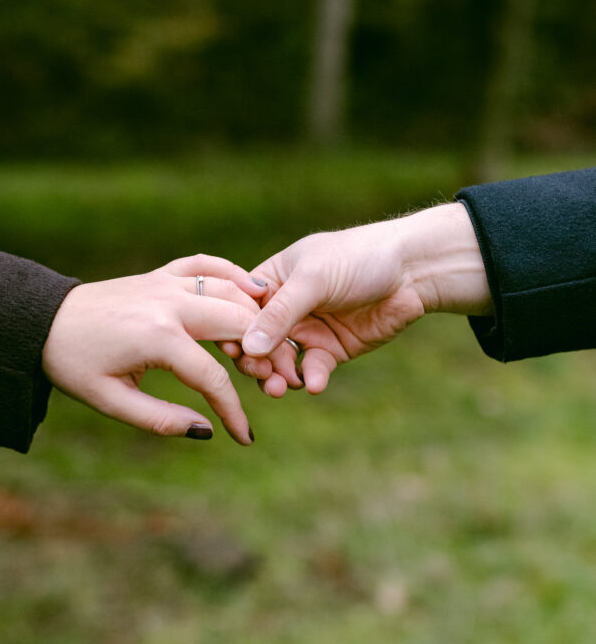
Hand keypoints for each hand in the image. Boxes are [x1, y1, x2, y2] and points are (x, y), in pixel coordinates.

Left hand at [42, 255, 268, 443]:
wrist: (43, 320)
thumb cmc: (73, 364)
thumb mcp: (112, 401)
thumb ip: (160, 419)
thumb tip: (206, 431)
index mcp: (158, 338)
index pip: (213, 378)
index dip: (234, 411)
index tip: (245, 437)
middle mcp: (169, 304)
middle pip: (239, 325)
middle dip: (263, 356)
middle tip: (273, 383)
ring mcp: (167, 283)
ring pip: (231, 292)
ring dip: (254, 319)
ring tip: (264, 351)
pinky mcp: (162, 274)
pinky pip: (207, 265)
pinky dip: (234, 274)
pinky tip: (253, 289)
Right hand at [236, 203, 491, 395]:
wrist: (413, 271)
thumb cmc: (358, 257)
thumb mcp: (313, 279)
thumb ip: (281, 314)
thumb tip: (247, 347)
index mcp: (271, 281)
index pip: (238, 310)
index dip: (231, 330)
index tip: (232, 348)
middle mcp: (284, 309)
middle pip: (255, 342)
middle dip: (255, 360)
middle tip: (261, 373)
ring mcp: (307, 331)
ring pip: (280, 362)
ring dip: (277, 376)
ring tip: (282, 386)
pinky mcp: (331, 350)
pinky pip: (312, 370)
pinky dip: (310, 378)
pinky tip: (313, 384)